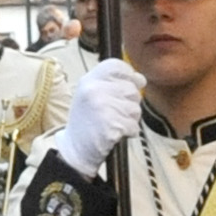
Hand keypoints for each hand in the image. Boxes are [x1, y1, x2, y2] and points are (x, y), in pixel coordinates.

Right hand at [60, 58, 145, 178]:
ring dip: (130, 119)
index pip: (117, 66)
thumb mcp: (92, 95)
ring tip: (115, 124)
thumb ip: (114, 83)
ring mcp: (102, 107)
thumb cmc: (87, 122)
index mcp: (89, 80)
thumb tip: (140, 79)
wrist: (74, 149)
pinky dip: (130, 132)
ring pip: (135, 108)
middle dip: (131, 103)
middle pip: (131, 89)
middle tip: (115, 113)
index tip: (131, 85)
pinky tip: (117, 134)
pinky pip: (133, 125)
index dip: (129, 75)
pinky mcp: (110, 125)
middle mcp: (94, 89)